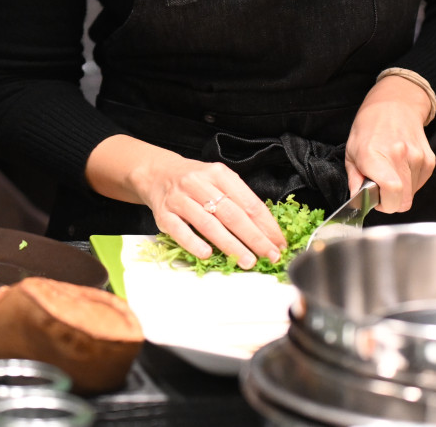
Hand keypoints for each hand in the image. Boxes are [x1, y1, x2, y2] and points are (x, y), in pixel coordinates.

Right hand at [128, 149, 286, 269]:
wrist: (157, 174)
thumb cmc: (194, 181)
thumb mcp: (218, 180)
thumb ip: (238, 199)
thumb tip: (266, 231)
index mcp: (218, 173)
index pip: (248, 201)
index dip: (266, 225)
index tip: (279, 242)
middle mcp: (198, 183)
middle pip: (231, 214)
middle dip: (254, 238)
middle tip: (269, 255)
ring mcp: (180, 198)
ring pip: (209, 224)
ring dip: (231, 245)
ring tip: (247, 261)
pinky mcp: (164, 213)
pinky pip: (180, 230)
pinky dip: (194, 243)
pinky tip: (207, 254)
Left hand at [346, 73, 435, 212]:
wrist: (395, 105)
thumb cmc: (369, 127)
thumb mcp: (351, 151)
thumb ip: (354, 179)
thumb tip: (358, 201)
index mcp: (375, 154)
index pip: (392, 192)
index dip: (384, 204)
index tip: (375, 199)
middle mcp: (400, 156)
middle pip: (403, 201)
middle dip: (390, 202)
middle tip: (380, 189)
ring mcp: (418, 158)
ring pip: (411, 195)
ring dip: (400, 190)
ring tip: (390, 171)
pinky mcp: (430, 160)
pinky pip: (419, 185)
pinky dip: (409, 182)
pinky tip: (400, 166)